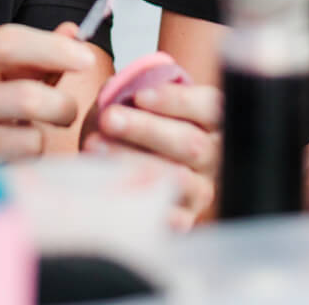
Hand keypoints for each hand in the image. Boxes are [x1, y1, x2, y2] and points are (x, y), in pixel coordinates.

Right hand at [0, 23, 98, 162]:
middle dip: (62, 105)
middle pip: (25, 96)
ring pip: (28, 139)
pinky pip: (17, 169)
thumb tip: (74, 33)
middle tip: (69, 111)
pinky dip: (28, 163)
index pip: (6, 40)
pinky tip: (13, 158)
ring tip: (33, 137)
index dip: (53, 47)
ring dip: (44, 139)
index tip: (85, 58)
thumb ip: (32, 58)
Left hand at [82, 82, 222, 229]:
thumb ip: (131, 90)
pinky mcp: (186, 217)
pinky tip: (117, 190)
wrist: (129, 169)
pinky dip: (144, 203)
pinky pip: (171, 217)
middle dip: (146, 129)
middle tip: (109, 119)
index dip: (176, 101)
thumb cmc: (135, 127)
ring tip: (95, 147)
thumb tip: (116, 90)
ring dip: (134, 162)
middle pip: (191, 142)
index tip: (139, 96)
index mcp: (211, 121)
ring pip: (178, 178)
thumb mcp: (136, 103)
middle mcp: (213, 155)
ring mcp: (201, 188)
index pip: (208, 106)